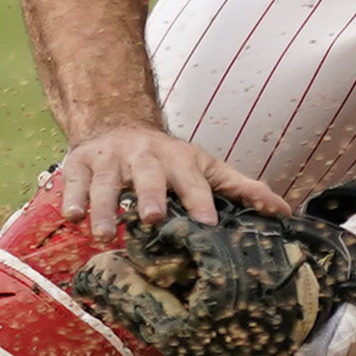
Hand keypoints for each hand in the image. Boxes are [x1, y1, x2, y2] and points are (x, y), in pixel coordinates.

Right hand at [53, 124, 285, 228]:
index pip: (191, 179)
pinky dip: (70, 197)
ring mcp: (109, 159)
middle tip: (150, 218)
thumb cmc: (168, 158)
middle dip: (148, 195)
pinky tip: (72, 217)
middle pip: (147, 175)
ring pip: (106, 181)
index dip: (199, 199)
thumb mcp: (205, 166)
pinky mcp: (78, 163)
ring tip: (103, 232)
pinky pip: (72, 181)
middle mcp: (143, 157)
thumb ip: (241, 188)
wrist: (117, 122)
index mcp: (177, 159)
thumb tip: (285, 212)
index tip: (207, 222)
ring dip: (104, 206)